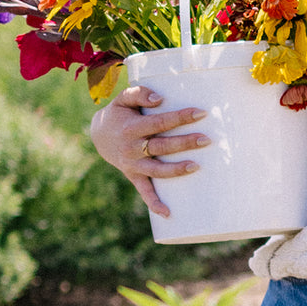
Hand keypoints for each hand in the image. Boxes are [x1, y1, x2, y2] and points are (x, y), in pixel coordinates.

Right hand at [90, 85, 209, 216]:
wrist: (99, 135)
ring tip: (196, 166)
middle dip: (185, 143)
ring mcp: (133, 164)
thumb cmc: (119, 113)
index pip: (160, 122)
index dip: (181, 117)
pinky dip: (154, 203)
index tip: (201, 113)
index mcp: (132, 127)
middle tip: (207, 139)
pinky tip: (168, 213)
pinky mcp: (133, 175)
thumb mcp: (122, 98)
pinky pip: (144, 191)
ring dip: (176, 170)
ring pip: (157, 170)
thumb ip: (139, 93)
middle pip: (162, 146)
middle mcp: (133, 148)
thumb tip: (160, 99)